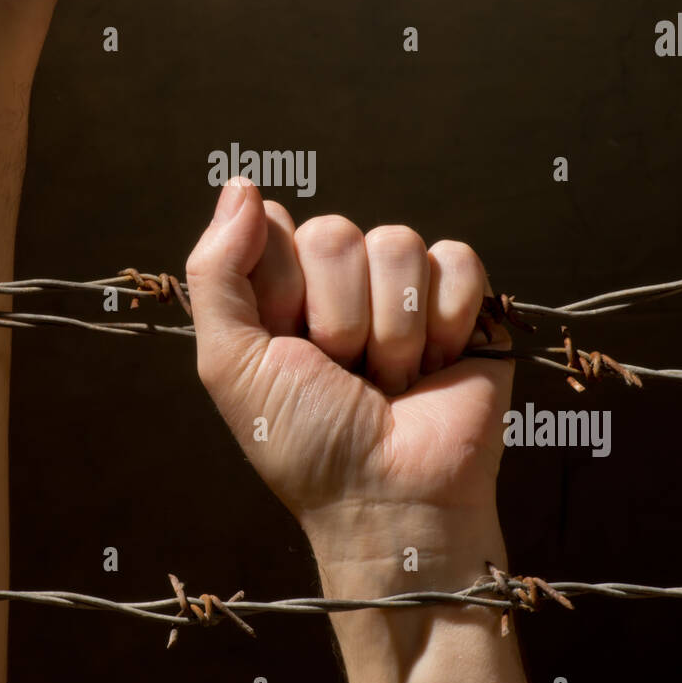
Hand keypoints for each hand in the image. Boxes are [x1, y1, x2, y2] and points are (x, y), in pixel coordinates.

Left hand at [186, 178, 513, 590]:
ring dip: (392, 331)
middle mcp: (341, 283)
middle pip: (334, 232)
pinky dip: (446, 322)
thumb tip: (240, 183)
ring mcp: (403, 290)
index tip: (287, 345)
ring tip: (390, 382)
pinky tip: (437, 368)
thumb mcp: (231, 363)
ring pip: (397, 242)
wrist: (388, 499)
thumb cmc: (305, 443)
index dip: (280, 286)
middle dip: (338, 317)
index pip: (273, 223)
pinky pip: (456, 260)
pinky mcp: (465, 302)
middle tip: (344, 373)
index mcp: (281, 292)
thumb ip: (216, 271)